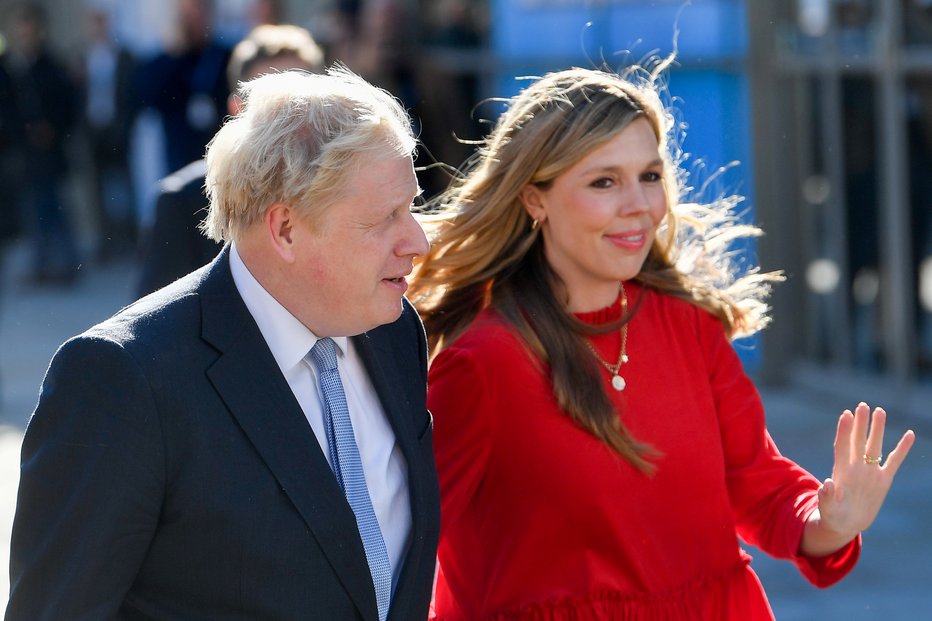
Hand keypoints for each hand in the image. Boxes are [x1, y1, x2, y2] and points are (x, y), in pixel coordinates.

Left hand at [804, 403, 914, 554]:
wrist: (845, 524)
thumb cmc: (833, 515)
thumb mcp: (828, 508)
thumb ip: (827, 496)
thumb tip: (826, 483)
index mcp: (841, 471)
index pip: (842, 446)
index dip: (844, 431)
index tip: (846, 414)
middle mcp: (856, 467)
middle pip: (858, 441)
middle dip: (860, 424)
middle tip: (863, 405)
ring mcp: (870, 472)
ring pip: (875, 446)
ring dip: (877, 429)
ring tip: (880, 410)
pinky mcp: (883, 480)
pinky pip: (894, 461)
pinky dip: (902, 448)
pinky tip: (909, 434)